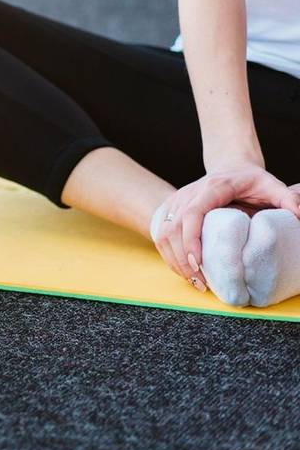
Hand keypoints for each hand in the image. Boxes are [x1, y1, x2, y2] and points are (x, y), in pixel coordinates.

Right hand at [155, 164, 299, 287]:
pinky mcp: (171, 210)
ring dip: (174, 260)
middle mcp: (188, 194)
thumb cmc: (249, 179)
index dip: (191, 239)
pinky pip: (161, 234)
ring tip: (193, 281)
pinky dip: (169, 255)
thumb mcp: (271, 184)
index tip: (198, 263)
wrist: (230, 166)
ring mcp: (176, 201)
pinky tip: (183, 270)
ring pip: (163, 233)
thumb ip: (287, 199)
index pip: (192, 213)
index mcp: (211, 188)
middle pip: (173, 228)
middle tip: (200, 282)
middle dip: (182, 258)